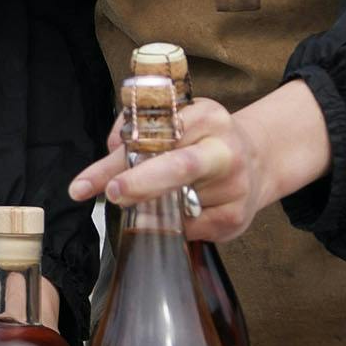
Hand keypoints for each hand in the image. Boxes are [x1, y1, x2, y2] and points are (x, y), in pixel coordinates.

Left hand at [65, 79, 332, 244]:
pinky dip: (172, 225)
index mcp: (207, 117)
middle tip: (112, 194)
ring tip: (144, 205)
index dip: (120, 158)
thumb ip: (136, 134)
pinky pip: (189, 228)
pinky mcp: (235, 217)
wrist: (258, 161)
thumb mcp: (176, 123)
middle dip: (141, 183)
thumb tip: (106, 158)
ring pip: (178, 205)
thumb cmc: (202, 140)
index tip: (87, 182)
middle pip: (180, 167)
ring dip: (151, 209)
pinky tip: (176, 215)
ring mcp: (235, 186)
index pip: (157, 135)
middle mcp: (225, 149)